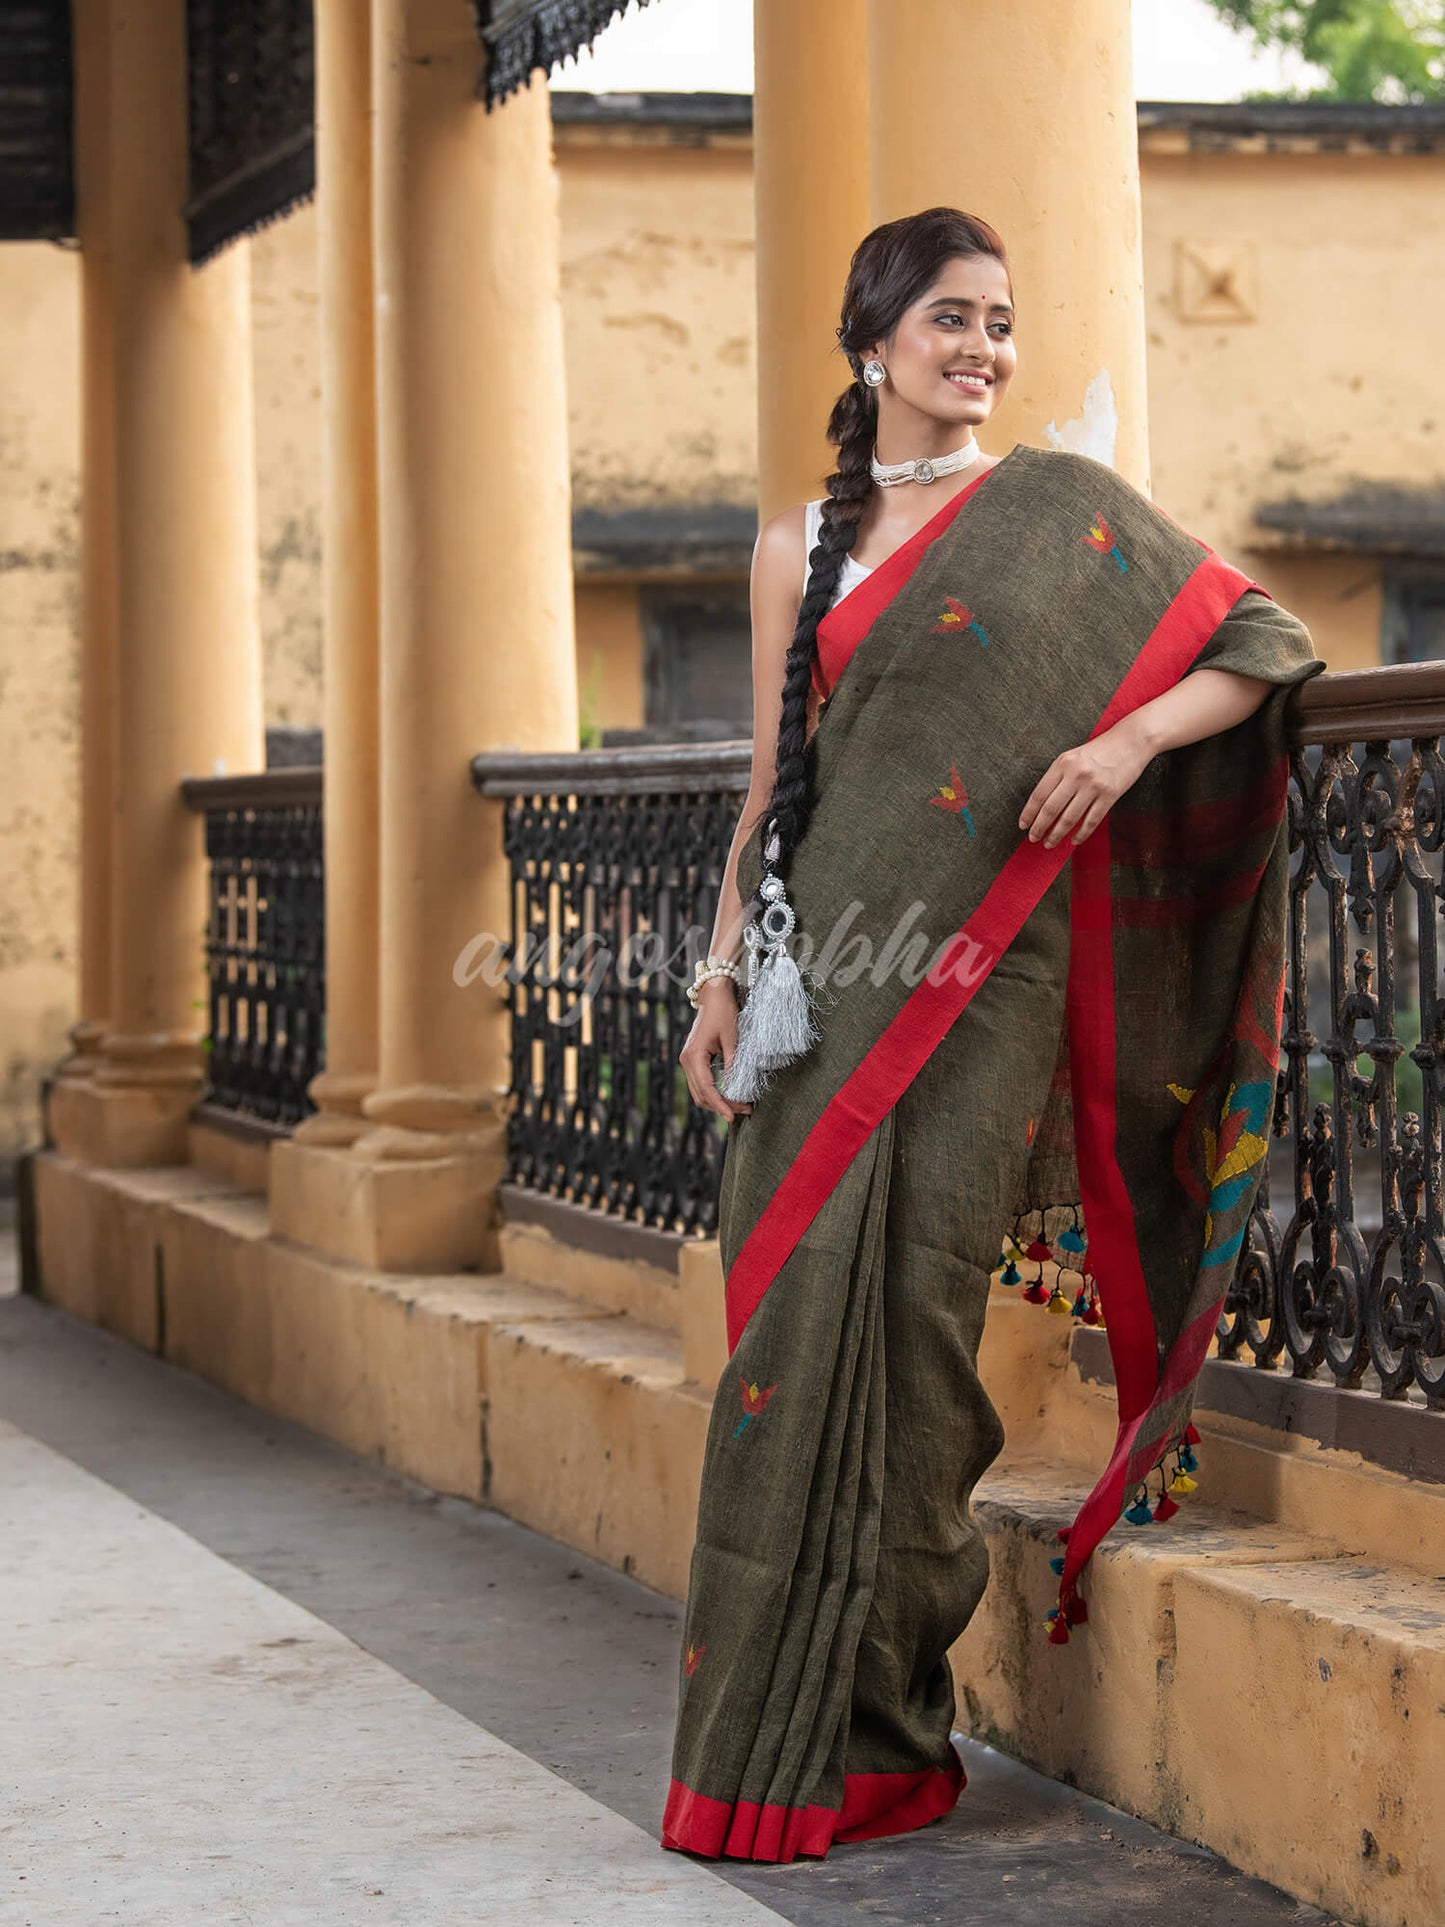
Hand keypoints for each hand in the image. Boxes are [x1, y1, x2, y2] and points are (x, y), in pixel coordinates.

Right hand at [680, 976, 750, 1121]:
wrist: (713, 996)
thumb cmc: (724, 1013)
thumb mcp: (732, 1039)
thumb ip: (734, 1065)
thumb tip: (738, 1089)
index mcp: (694, 1056)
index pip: (706, 1089)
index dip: (720, 1105)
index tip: (733, 1116)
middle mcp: (687, 1061)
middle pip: (701, 1095)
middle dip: (722, 1106)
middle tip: (745, 1110)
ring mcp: (688, 1061)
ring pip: (699, 1092)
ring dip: (718, 1101)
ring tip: (741, 1105)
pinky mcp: (693, 1060)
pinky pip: (701, 1083)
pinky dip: (714, 1093)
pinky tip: (730, 1095)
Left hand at [1019, 722, 1152, 849]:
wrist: (1132, 740)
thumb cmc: (1101, 750)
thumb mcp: (1073, 756)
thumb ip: (1058, 776)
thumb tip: (1043, 805)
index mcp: (1063, 764)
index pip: (1039, 794)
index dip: (1029, 812)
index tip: (1023, 825)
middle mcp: (1076, 774)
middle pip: (1051, 808)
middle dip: (1039, 827)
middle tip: (1033, 838)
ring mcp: (1093, 786)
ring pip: (1069, 818)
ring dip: (1056, 834)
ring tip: (1049, 843)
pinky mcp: (1110, 795)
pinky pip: (1091, 820)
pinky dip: (1081, 834)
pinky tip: (1074, 841)